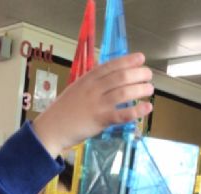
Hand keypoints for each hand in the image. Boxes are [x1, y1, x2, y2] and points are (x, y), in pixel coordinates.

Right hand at [33, 53, 153, 157]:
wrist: (51, 129)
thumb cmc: (62, 112)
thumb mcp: (75, 91)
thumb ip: (90, 85)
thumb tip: (107, 80)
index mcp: (87, 80)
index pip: (111, 65)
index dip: (128, 60)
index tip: (141, 58)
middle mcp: (93, 89)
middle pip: (121, 77)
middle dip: (139, 74)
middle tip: (149, 76)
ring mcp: (97, 104)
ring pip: (124, 92)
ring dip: (140, 90)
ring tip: (149, 89)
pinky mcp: (99, 120)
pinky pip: (122, 114)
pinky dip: (136, 111)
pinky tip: (147, 108)